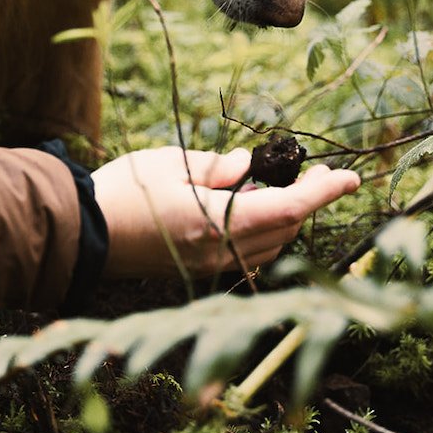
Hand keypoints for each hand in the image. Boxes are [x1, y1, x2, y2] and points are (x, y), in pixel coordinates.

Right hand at [90, 146, 360, 278]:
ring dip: (285, 218)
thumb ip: (216, 166)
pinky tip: (249, 208)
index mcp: (217, 221)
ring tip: (278, 186)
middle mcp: (220, 251)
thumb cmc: (122, 190)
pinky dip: (261, 231)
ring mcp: (210, 265)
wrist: (81, 233)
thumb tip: (247, 168)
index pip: (288, 207)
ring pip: (270, 246)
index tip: (350, 179)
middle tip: (319, 173)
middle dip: (308, 201)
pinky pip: (247, 254)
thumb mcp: (171, 161)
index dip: (324, 193)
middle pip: (284, 229)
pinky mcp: (198, 270)